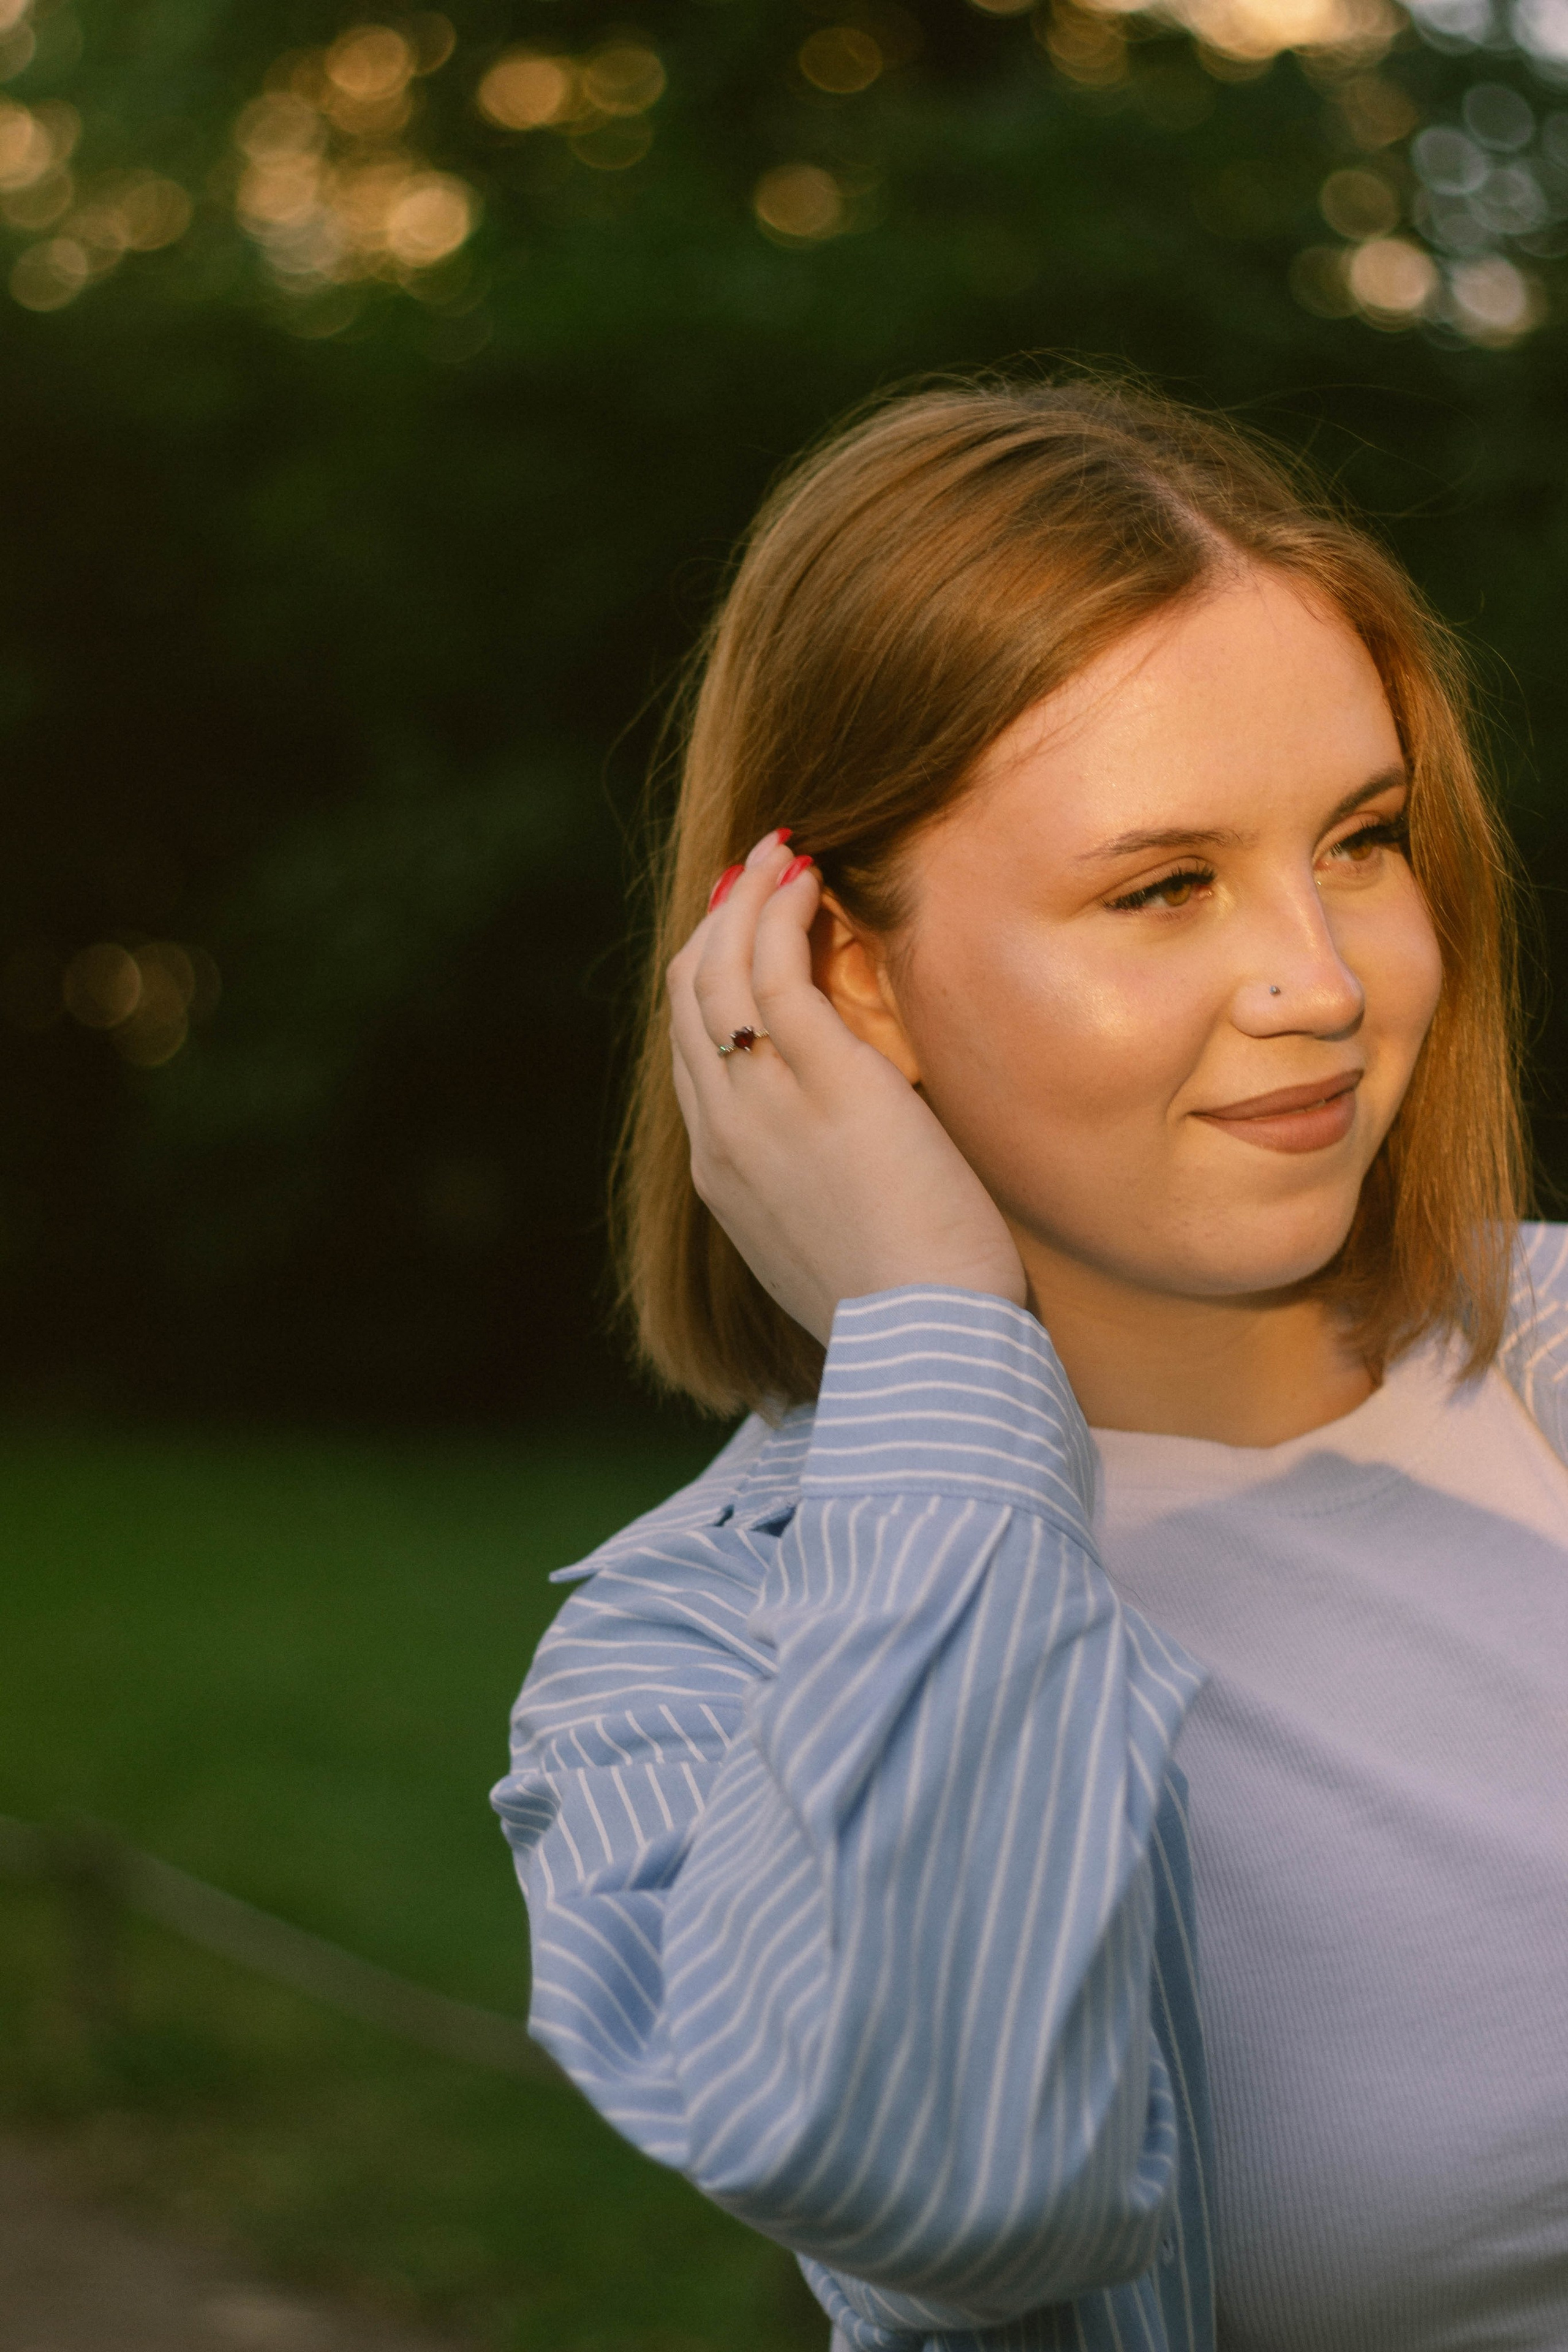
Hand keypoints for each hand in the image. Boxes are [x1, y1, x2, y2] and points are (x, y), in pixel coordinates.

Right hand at [667, 829, 1027, 1344]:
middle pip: (689, 1002)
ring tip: (785, 851)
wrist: (922, 1346)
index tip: (749, 937)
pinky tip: (810, 879)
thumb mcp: (840, 1244)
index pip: (696, 1055)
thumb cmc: (911, 1311)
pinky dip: (782, 913)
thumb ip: (826, 1185)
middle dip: (717, 925)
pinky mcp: (820, 1080)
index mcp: (722, 1178)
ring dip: (745, 900)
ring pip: (718, 973)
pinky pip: (776, 971)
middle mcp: (723, 1133)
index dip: (714, 982)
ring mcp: (760, 1104)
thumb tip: (861, 1152)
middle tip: (756, 873)